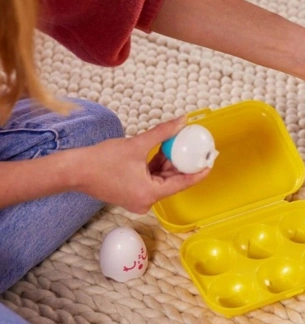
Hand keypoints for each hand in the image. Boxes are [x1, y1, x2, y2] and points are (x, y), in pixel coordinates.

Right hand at [75, 116, 209, 213]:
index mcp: (151, 193)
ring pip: (161, 181)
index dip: (199, 172)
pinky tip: (161, 151)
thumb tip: (181, 121)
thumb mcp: (136, 144)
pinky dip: (156, 168)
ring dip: (169, 164)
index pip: (182, 183)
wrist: (74, 171)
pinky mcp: (131, 195)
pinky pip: (150, 181)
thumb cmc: (101, 161)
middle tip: (197, 151)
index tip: (210, 163)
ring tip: (179, 146)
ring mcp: (138, 200)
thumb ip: (162, 133)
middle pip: (172, 182)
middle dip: (183, 165)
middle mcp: (146, 202)